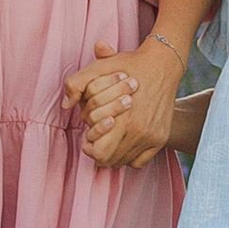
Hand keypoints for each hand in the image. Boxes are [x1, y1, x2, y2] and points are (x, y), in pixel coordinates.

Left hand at [63, 37, 181, 168]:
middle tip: (97, 139)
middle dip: (99, 151)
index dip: (89, 147)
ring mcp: (152, 136)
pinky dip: (130, 156)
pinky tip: (123, 141)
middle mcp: (139, 131)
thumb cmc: (128, 66)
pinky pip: (140, 161)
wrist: (162, 65)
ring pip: (124, 162)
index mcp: (122, 119)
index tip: (88, 137)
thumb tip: (66, 105)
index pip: (100, 153)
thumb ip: (77, 83)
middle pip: (110, 161)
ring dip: (114, 153)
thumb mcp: (99, 69)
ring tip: (109, 138)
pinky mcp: (161, 138)